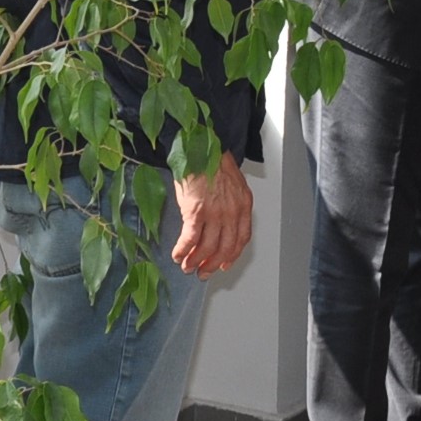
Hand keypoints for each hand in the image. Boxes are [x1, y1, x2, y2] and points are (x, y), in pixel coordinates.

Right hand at [172, 152, 252, 277]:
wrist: (201, 147)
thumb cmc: (213, 163)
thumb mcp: (232, 185)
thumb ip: (231, 205)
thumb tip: (221, 225)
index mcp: (244, 205)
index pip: (242, 238)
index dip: (233, 254)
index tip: (225, 264)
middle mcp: (232, 212)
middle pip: (225, 247)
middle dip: (213, 264)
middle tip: (203, 272)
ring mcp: (215, 213)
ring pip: (207, 247)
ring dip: (195, 261)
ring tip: (187, 267)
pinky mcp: (196, 212)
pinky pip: (190, 239)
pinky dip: (182, 250)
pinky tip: (177, 255)